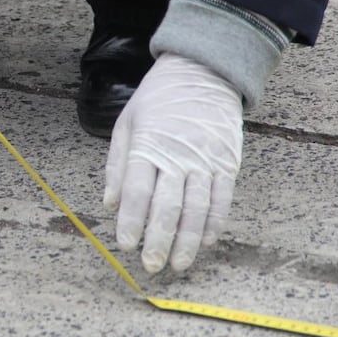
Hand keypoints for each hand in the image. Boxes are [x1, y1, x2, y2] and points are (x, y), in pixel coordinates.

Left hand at [103, 53, 242, 272]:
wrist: (202, 71)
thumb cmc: (157, 99)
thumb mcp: (127, 123)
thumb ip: (117, 165)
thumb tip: (110, 205)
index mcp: (148, 146)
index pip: (138, 191)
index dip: (132, 221)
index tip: (126, 244)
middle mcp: (177, 155)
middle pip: (167, 205)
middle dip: (158, 239)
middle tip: (151, 265)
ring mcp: (206, 160)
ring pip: (197, 208)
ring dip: (188, 240)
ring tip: (179, 264)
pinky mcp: (227, 162)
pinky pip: (222, 198)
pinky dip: (214, 223)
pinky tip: (207, 242)